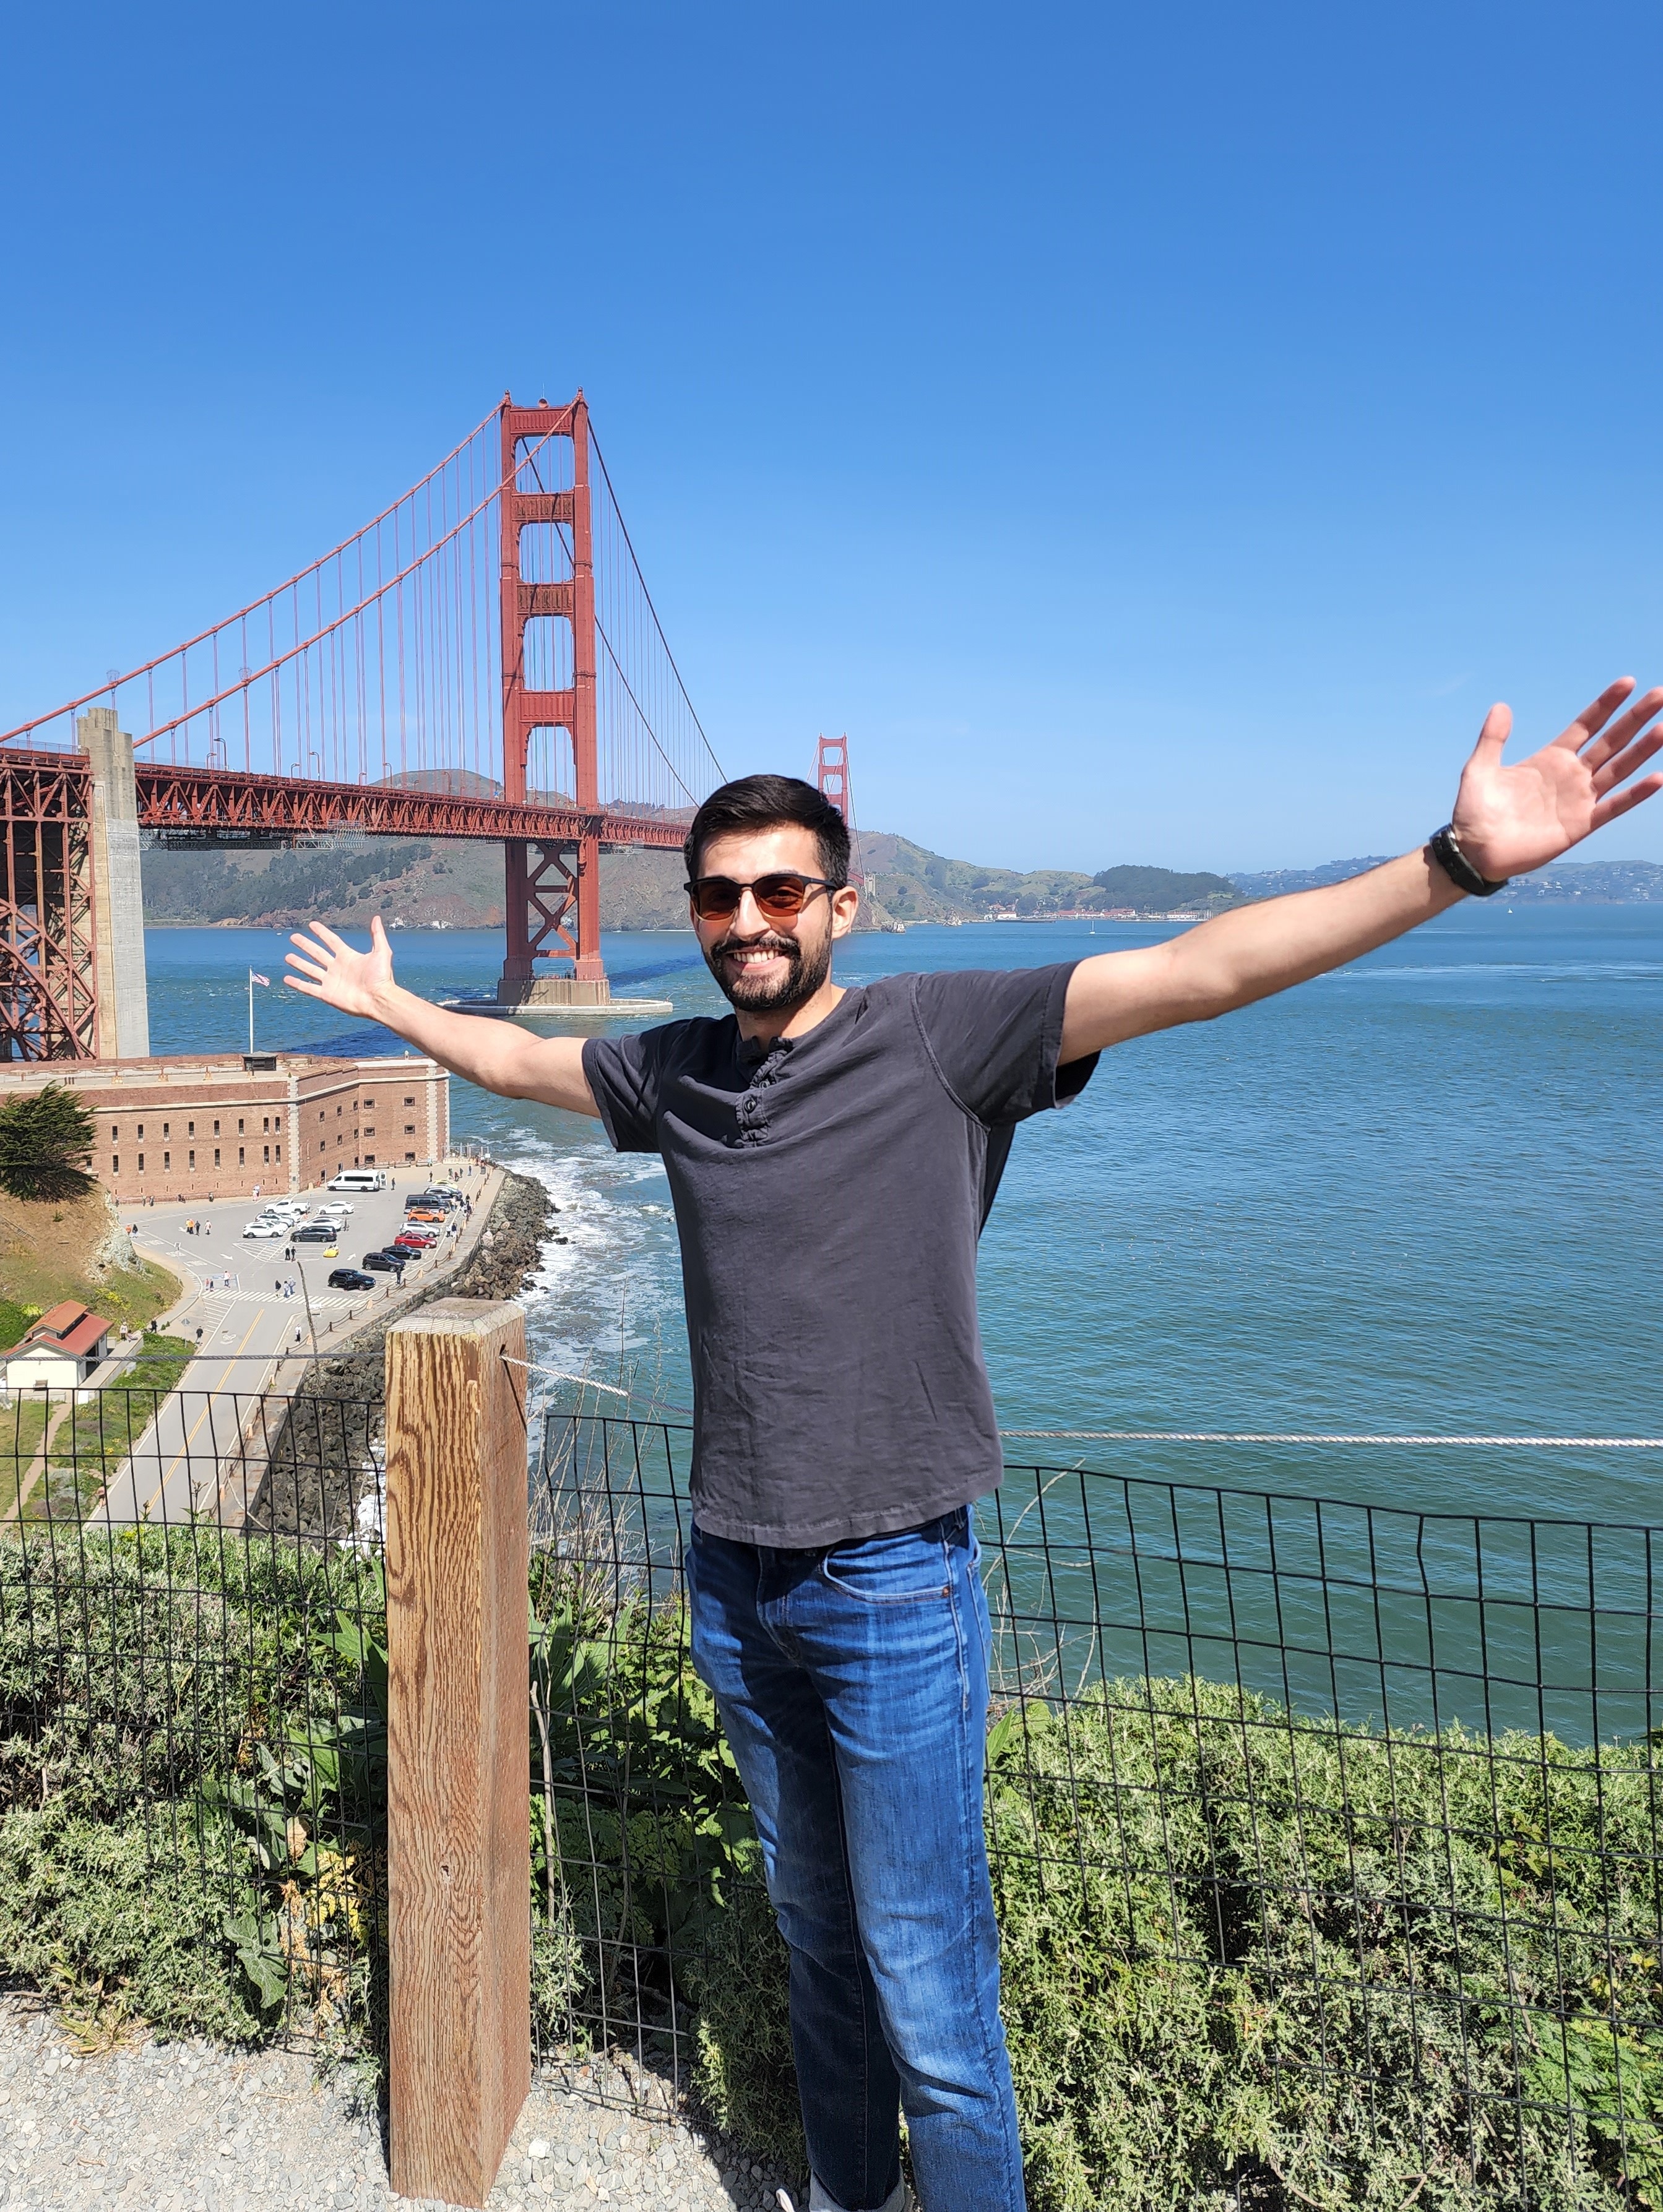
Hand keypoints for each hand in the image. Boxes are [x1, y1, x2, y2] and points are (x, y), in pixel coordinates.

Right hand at [284, 917, 396, 1017]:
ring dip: (299, 963)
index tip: (312, 925)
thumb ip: (377, 935)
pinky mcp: (327, 994)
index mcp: (348, 957)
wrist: (379, 999)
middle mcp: (337, 968)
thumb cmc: (382, 977)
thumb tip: (377, 917)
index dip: (322, 933)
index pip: (331, 941)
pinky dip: (297, 984)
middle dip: (305, 945)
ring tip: (288, 957)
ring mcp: (331, 981)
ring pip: (310, 969)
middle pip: (317, 953)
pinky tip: (287, 978)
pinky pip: (308, 988)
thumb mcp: (382, 952)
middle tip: (293, 937)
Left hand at [1450, 678, 1662, 879]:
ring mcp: (1579, 800)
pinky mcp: (1581, 824)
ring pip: (1619, 768)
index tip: (1627, 683)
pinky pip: (1613, 807)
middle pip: (1611, 741)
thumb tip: (1501, 706)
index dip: (1606, 705)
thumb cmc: (1474, 812)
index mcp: (1551, 758)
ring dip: (1643, 749)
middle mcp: (1571, 776)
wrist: (1473, 850)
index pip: (1587, 725)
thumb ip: (1493, 738)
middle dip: (1636, 718)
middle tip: (1660, 693)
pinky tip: (1657, 777)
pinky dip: (1636, 794)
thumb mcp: (1479, 768)